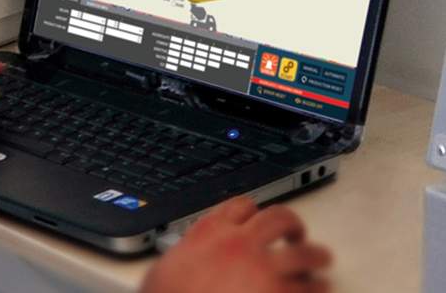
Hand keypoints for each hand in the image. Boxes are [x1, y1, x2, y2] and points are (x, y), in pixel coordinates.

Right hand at [141, 197, 331, 292]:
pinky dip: (318, 287)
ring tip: (322, 258)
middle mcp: (239, 242)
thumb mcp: (167, 266)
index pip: (241, 206)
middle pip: (278, 219)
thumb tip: (189, 260)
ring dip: (316, 254)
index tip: (258, 217)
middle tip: (297, 234)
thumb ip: (187, 254)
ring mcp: (262, 268)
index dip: (253, 211)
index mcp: (210, 231)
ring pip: (302, 252)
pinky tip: (321, 289)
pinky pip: (309, 287)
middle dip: (293, 224)